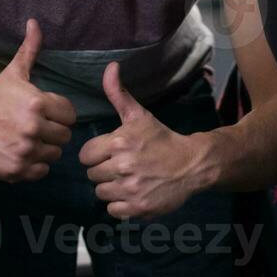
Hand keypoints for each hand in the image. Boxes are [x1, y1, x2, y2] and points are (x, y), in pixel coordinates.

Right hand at [0, 19, 76, 181]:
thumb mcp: (12, 74)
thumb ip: (29, 49)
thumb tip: (35, 22)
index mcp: (36, 103)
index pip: (70, 114)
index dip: (59, 113)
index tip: (45, 112)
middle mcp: (33, 128)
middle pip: (65, 135)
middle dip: (53, 131)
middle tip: (36, 126)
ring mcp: (25, 151)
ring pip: (55, 154)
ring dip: (45, 148)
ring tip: (29, 139)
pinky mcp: (18, 170)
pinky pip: (42, 171)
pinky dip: (35, 165)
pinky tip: (22, 153)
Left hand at [80, 62, 205, 219]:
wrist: (191, 164)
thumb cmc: (161, 138)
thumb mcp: (139, 115)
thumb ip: (118, 93)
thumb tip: (110, 66)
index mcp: (119, 142)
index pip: (85, 155)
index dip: (97, 154)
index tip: (111, 153)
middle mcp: (122, 166)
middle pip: (92, 175)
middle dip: (105, 171)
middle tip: (123, 166)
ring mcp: (130, 189)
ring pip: (101, 193)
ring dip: (112, 188)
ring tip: (129, 179)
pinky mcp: (137, 208)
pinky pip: (112, 210)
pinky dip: (121, 205)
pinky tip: (134, 193)